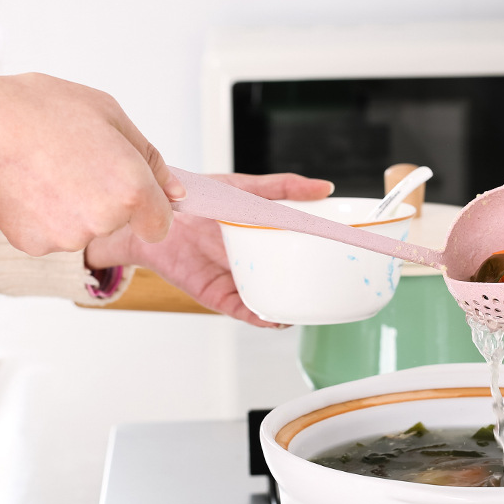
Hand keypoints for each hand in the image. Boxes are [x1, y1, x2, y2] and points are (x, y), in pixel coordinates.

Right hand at [0, 73, 184, 255]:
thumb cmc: (43, 110)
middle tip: (80, 166)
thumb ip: (151, 160)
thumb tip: (175, 191)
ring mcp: (68, 236)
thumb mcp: (112, 118)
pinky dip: (46, 216)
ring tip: (51, 171)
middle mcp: (104, 220)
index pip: (159, 226)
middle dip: (108, 201)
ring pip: (85, 229)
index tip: (136, 196)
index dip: (149, 210)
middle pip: (119, 224)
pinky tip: (33, 186)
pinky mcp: (36, 244)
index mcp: (132, 190)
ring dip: (75, 208)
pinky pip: (53, 234)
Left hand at [84, 172, 334, 327]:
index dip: (323, 259)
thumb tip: (324, 187)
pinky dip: (261, 317)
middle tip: (337, 291)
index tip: (348, 261)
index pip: (301, 253)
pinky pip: (244, 311)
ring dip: (290, 310)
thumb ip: (284, 188)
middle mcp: (255, 264)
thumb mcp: (246, 188)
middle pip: (290, 282)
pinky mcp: (219, 295)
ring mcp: (239, 281)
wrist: (154, 214)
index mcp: (266, 240)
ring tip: (310, 310)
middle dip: (312, 291)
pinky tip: (276, 316)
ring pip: (271, 302)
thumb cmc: (198, 199)